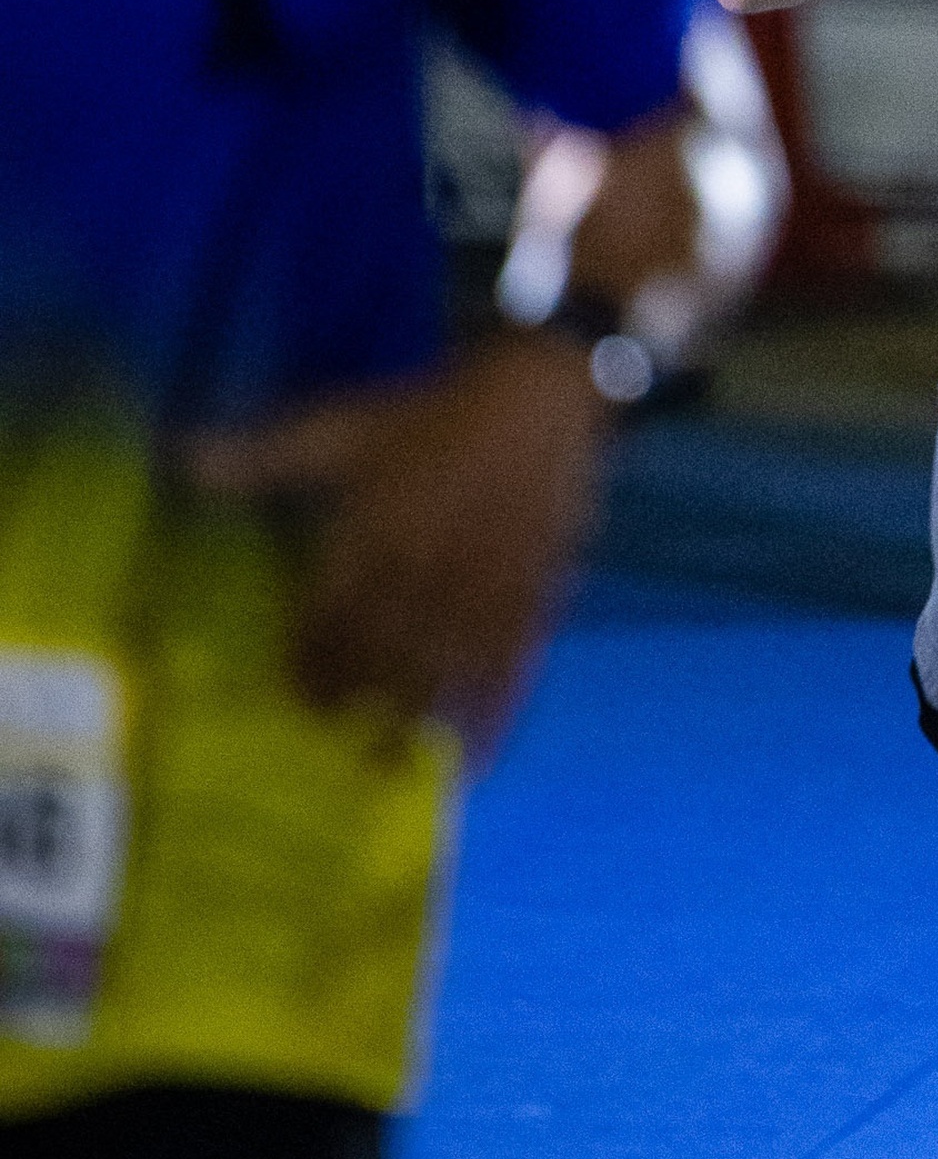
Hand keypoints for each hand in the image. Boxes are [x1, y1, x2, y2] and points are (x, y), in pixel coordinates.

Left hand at [179, 339, 608, 748]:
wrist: (538, 396)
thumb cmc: (431, 413)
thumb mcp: (341, 427)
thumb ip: (263, 454)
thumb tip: (179, 457)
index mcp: (371, 529)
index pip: (327, 617)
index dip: (309, 663)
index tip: (297, 696)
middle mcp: (421, 568)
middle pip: (379, 655)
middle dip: (355, 701)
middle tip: (336, 740)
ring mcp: (480, 588)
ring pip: (437, 671)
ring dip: (411, 719)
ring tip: (388, 761)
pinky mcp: (530, 597)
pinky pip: (508, 672)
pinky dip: (489, 722)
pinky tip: (472, 762)